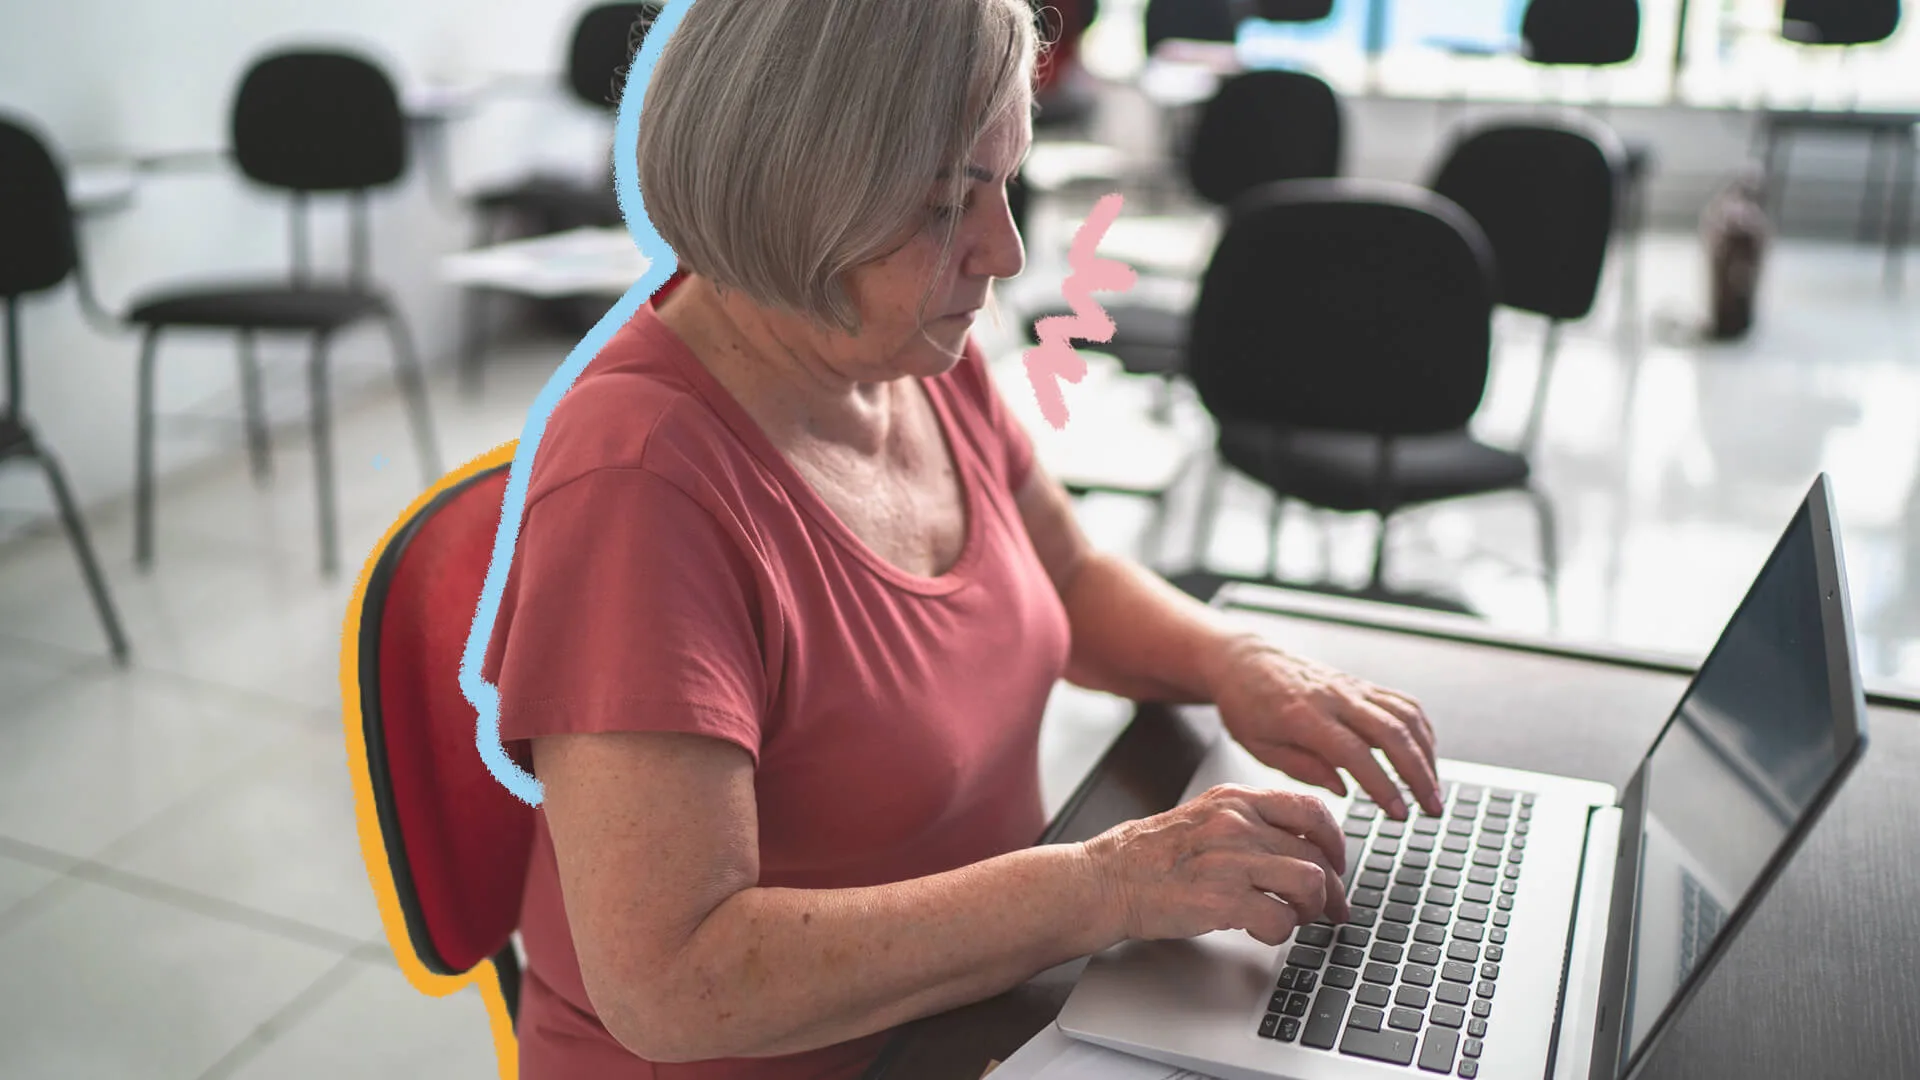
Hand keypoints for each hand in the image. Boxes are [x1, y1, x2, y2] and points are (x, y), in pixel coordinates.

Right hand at [1081, 785, 1351, 945]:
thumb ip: (1247, 823)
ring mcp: (1230, 860)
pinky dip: (1281, 932)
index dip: (1335, 842)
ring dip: (1311, 909)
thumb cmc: (1149, 855)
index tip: (1337, 863)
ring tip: (1296, 919)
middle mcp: (1237, 824)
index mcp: (1235, 800)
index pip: (1311, 811)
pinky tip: (1264, 931)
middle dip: (1332, 889)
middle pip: (1317, 854)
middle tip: (1331, 909)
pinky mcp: (1221, 900)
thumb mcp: (1203, 817)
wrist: (1105, 879)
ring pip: (1310, 883)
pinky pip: (1280, 919)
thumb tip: (1296, 845)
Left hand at [1204, 635, 1441, 819]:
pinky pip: (1402, 702)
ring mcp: (1351, 688)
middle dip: (1419, 774)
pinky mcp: (1360, 684)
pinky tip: (1425, 755)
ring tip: (1433, 788)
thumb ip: (1302, 769)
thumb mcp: (1258, 747)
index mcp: (1303, 716)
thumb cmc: (1245, 705)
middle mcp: (1334, 697)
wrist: (1244, 660)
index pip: (1355, 753)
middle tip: (1433, 808)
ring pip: (1405, 715)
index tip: (1399, 813)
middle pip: (1392, 732)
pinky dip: (1422, 729)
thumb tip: (1344, 789)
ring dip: (1427, 754)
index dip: (1383, 785)